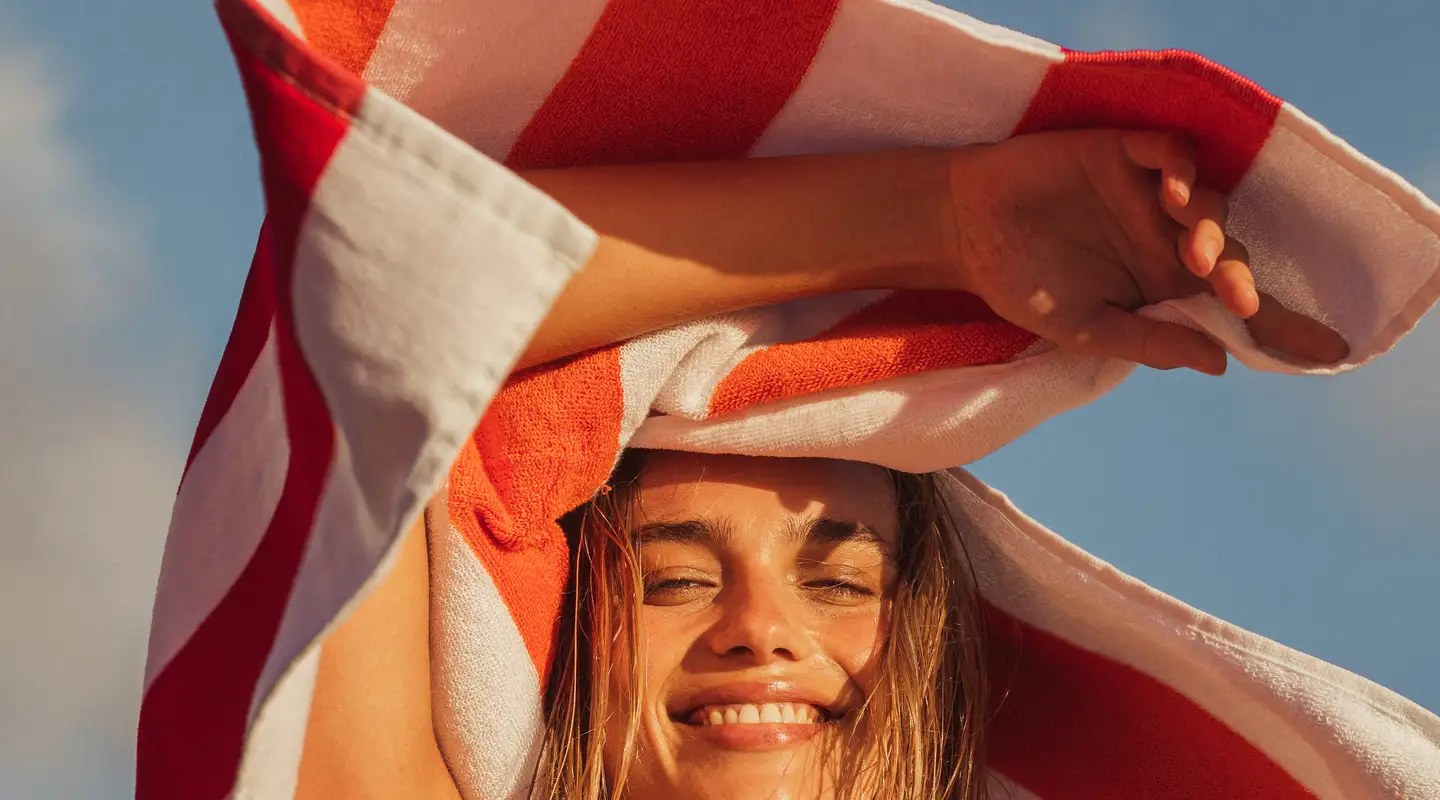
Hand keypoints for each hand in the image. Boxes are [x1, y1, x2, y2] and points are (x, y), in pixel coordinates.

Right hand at [940, 129, 1348, 374]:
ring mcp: (1147, 193)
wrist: (962, 229)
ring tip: (1193, 255)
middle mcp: (1163, 239)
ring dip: (1213, 229)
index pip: (1228, 306)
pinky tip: (1172, 195)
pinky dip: (1184, 170)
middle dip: (1242, 280)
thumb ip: (1148, 340)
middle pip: (1230, 256)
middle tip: (1239, 301)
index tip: (1324, 350)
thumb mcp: (1083, 327)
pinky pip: (1174, 152)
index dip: (1279, 325)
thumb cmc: (1019, 283)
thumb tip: (1218, 363)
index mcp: (1159, 287)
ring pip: (1212, 203)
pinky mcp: (1124, 152)